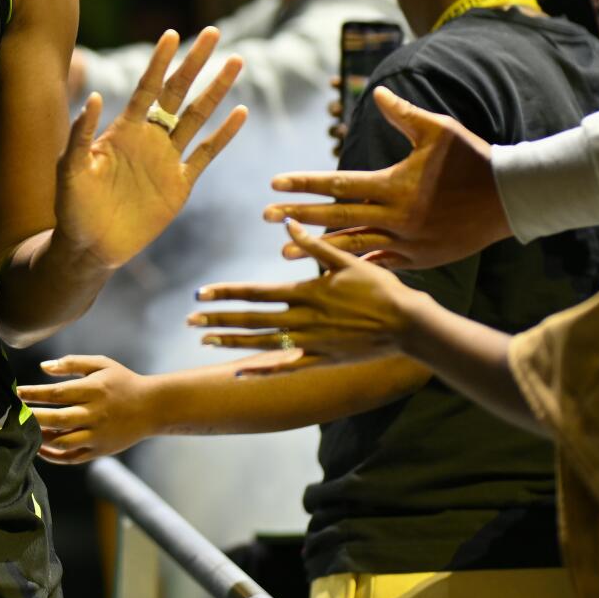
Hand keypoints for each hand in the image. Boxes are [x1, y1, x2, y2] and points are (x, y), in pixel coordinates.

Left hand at [17, 354, 154, 463]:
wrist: (152, 407)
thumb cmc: (122, 381)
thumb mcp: (101, 364)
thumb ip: (71, 363)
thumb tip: (42, 367)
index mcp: (94, 390)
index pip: (57, 394)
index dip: (34, 393)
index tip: (16, 393)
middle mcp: (95, 414)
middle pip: (57, 419)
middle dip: (32, 417)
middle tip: (14, 414)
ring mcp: (97, 435)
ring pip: (63, 442)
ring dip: (40, 438)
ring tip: (25, 430)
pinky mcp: (99, 450)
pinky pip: (72, 457)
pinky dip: (53, 456)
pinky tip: (40, 448)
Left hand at [56, 27, 248, 267]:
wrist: (90, 246)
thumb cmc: (72, 206)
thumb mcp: (71, 169)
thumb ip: (82, 135)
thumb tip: (95, 97)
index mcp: (123, 130)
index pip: (146, 88)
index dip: (159, 62)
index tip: (172, 34)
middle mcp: (148, 138)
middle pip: (177, 92)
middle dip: (195, 62)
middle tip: (213, 32)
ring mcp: (167, 159)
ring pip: (197, 116)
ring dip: (216, 90)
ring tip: (235, 62)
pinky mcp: (180, 184)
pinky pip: (206, 154)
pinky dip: (223, 134)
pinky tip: (240, 112)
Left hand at [190, 221, 426, 374]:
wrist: (409, 325)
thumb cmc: (381, 288)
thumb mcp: (347, 260)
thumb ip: (314, 245)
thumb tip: (288, 224)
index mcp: (305, 292)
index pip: (254, 293)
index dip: (224, 294)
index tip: (199, 295)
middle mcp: (303, 319)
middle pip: (251, 320)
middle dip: (217, 321)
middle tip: (189, 322)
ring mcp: (311, 343)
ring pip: (263, 344)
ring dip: (232, 343)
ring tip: (205, 342)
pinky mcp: (322, 360)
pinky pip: (287, 368)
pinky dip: (262, 371)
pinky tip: (240, 373)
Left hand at [262, 85, 506, 270]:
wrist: (510, 199)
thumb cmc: (473, 158)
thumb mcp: (439, 130)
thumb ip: (404, 115)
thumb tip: (376, 92)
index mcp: (395, 184)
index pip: (339, 183)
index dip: (305, 183)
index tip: (274, 183)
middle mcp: (396, 216)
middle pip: (336, 217)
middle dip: (298, 218)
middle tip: (265, 216)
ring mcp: (407, 242)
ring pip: (352, 246)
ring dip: (316, 249)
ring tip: (283, 251)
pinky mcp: (419, 259)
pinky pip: (379, 264)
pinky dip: (353, 266)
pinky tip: (328, 271)